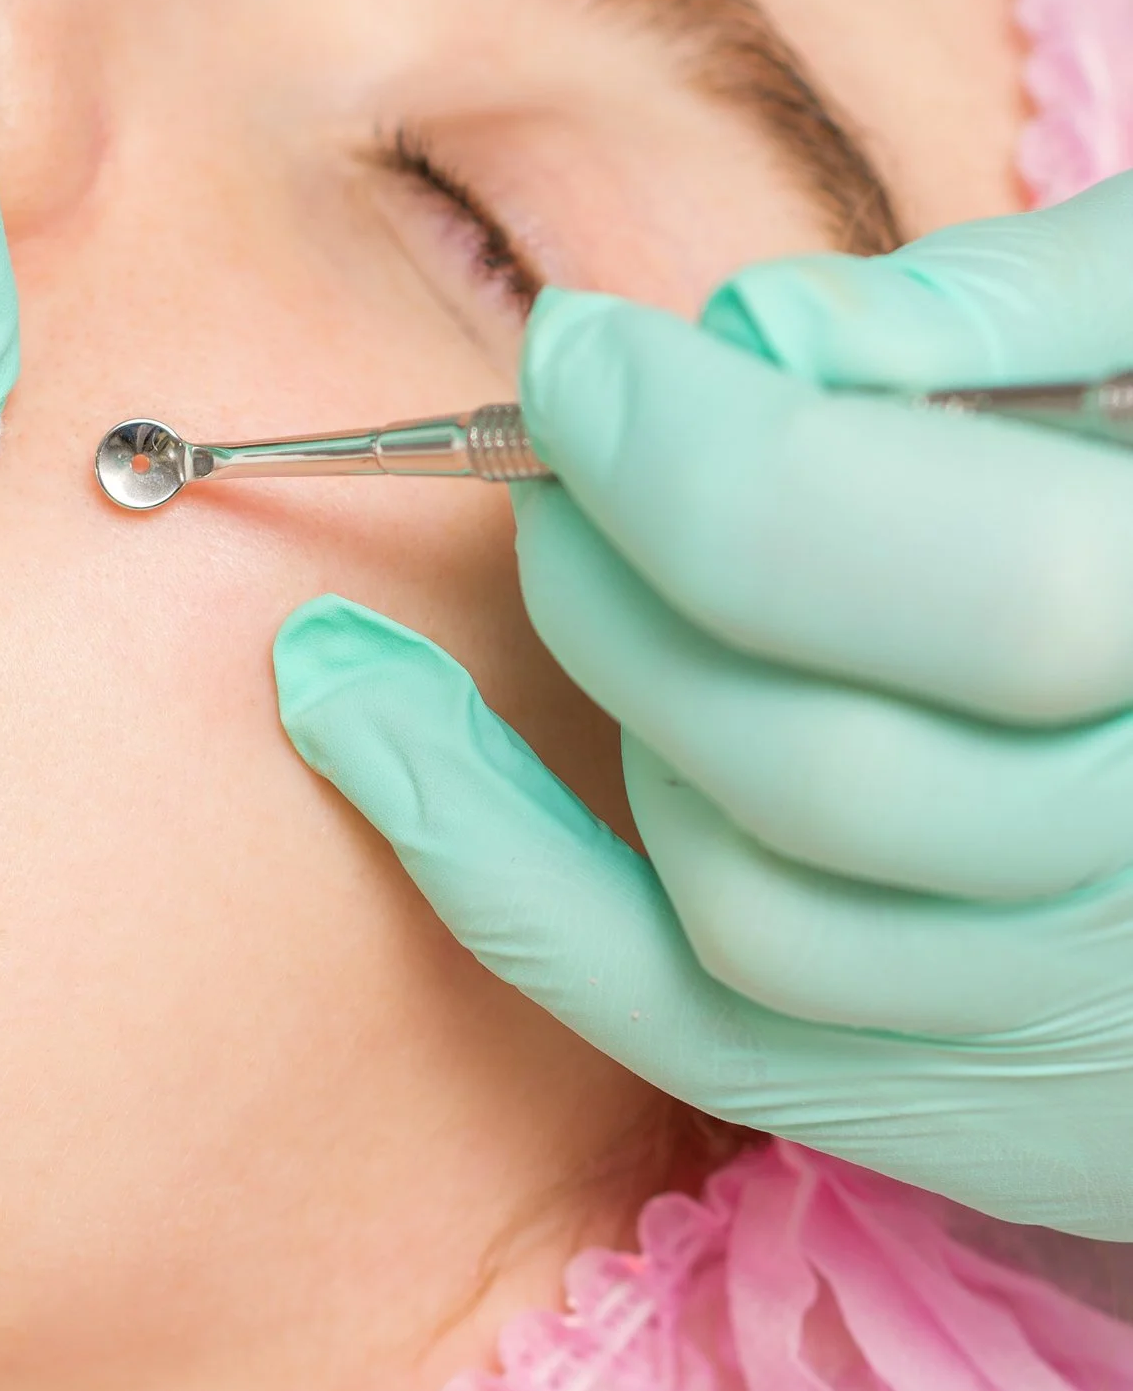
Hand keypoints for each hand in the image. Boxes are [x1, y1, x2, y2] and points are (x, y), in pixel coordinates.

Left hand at [273, 173, 1132, 1238]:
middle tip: (569, 448)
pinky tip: (359, 713)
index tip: (577, 349)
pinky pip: (655, 1002)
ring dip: (603, 689)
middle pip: (816, 764)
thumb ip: (1016, 308)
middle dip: (628, 572)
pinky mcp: (914, 1083)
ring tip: (579, 550)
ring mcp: (1032, 1005)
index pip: (972, 592)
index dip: (723, 463)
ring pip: (734, 887)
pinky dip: (479, 858)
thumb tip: (754, 332)